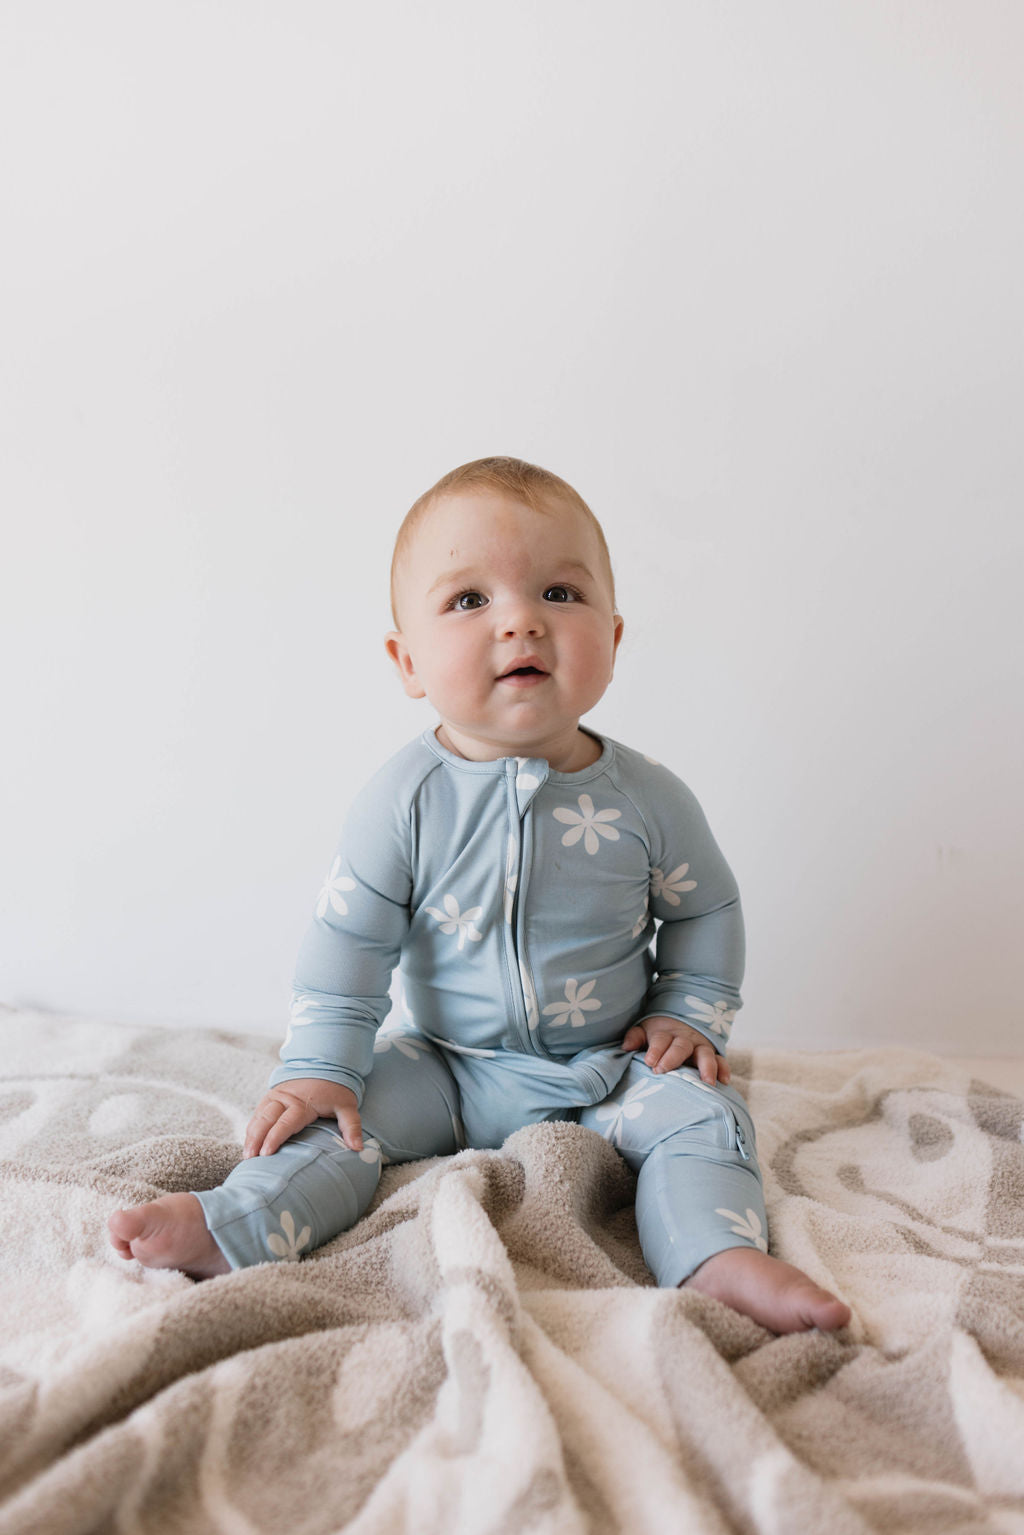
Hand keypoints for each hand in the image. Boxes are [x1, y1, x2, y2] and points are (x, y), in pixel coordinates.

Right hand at [244, 1078, 363, 1157]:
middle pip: (266, 1119)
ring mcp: (276, 1096)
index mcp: (303, 1103)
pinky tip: (249, 1143)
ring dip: (251, 1134)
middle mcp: (285, 1099)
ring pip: (259, 1116)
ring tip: (246, 1155)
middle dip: (256, 1139)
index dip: (274, 1138)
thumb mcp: (347, 1105)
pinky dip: (252, 1127)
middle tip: (250, 1158)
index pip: (286, 1122)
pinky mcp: (271, 1097)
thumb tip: (358, 1148)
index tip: (266, 1153)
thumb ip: (351, 1126)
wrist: (325, 1064)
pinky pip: (258, 1113)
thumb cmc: (336, 1089)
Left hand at [622, 1016, 730, 1084]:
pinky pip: (721, 1060)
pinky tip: (724, 1082)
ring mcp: (700, 1048)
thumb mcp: (644, 1031)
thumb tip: (626, 1046)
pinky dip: (723, 1069)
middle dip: (672, 1058)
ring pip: (705, 1054)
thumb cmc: (658, 1035)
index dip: (655, 1050)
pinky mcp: (712, 1056)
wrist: (680, 1023)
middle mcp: (684, 1040)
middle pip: (680, 1047)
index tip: (649, 1062)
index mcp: (665, 1034)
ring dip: (706, 1067)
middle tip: (663, 1070)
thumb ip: (636, 1037)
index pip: (660, 1040)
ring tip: (706, 1082)